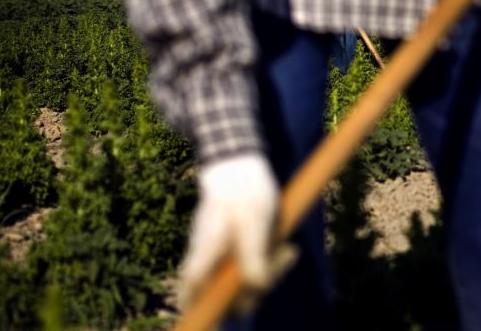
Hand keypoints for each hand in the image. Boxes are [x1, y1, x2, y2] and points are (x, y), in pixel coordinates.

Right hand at [179, 154, 278, 306]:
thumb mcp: (254, 221)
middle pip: (225, 292)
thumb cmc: (246, 191)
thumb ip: (252, 256)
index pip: (191, 288)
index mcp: (205, 250)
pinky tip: (287, 249)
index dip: (198, 308)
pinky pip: (251, 267)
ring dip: (268, 272)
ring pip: (242, 280)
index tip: (217, 322)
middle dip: (257, 287)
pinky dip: (269, 262)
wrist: (241, 165)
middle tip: (285, 258)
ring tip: (289, 251)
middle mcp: (208, 256)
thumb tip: (255, 288)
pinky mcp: (234, 249)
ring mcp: (219, 253)